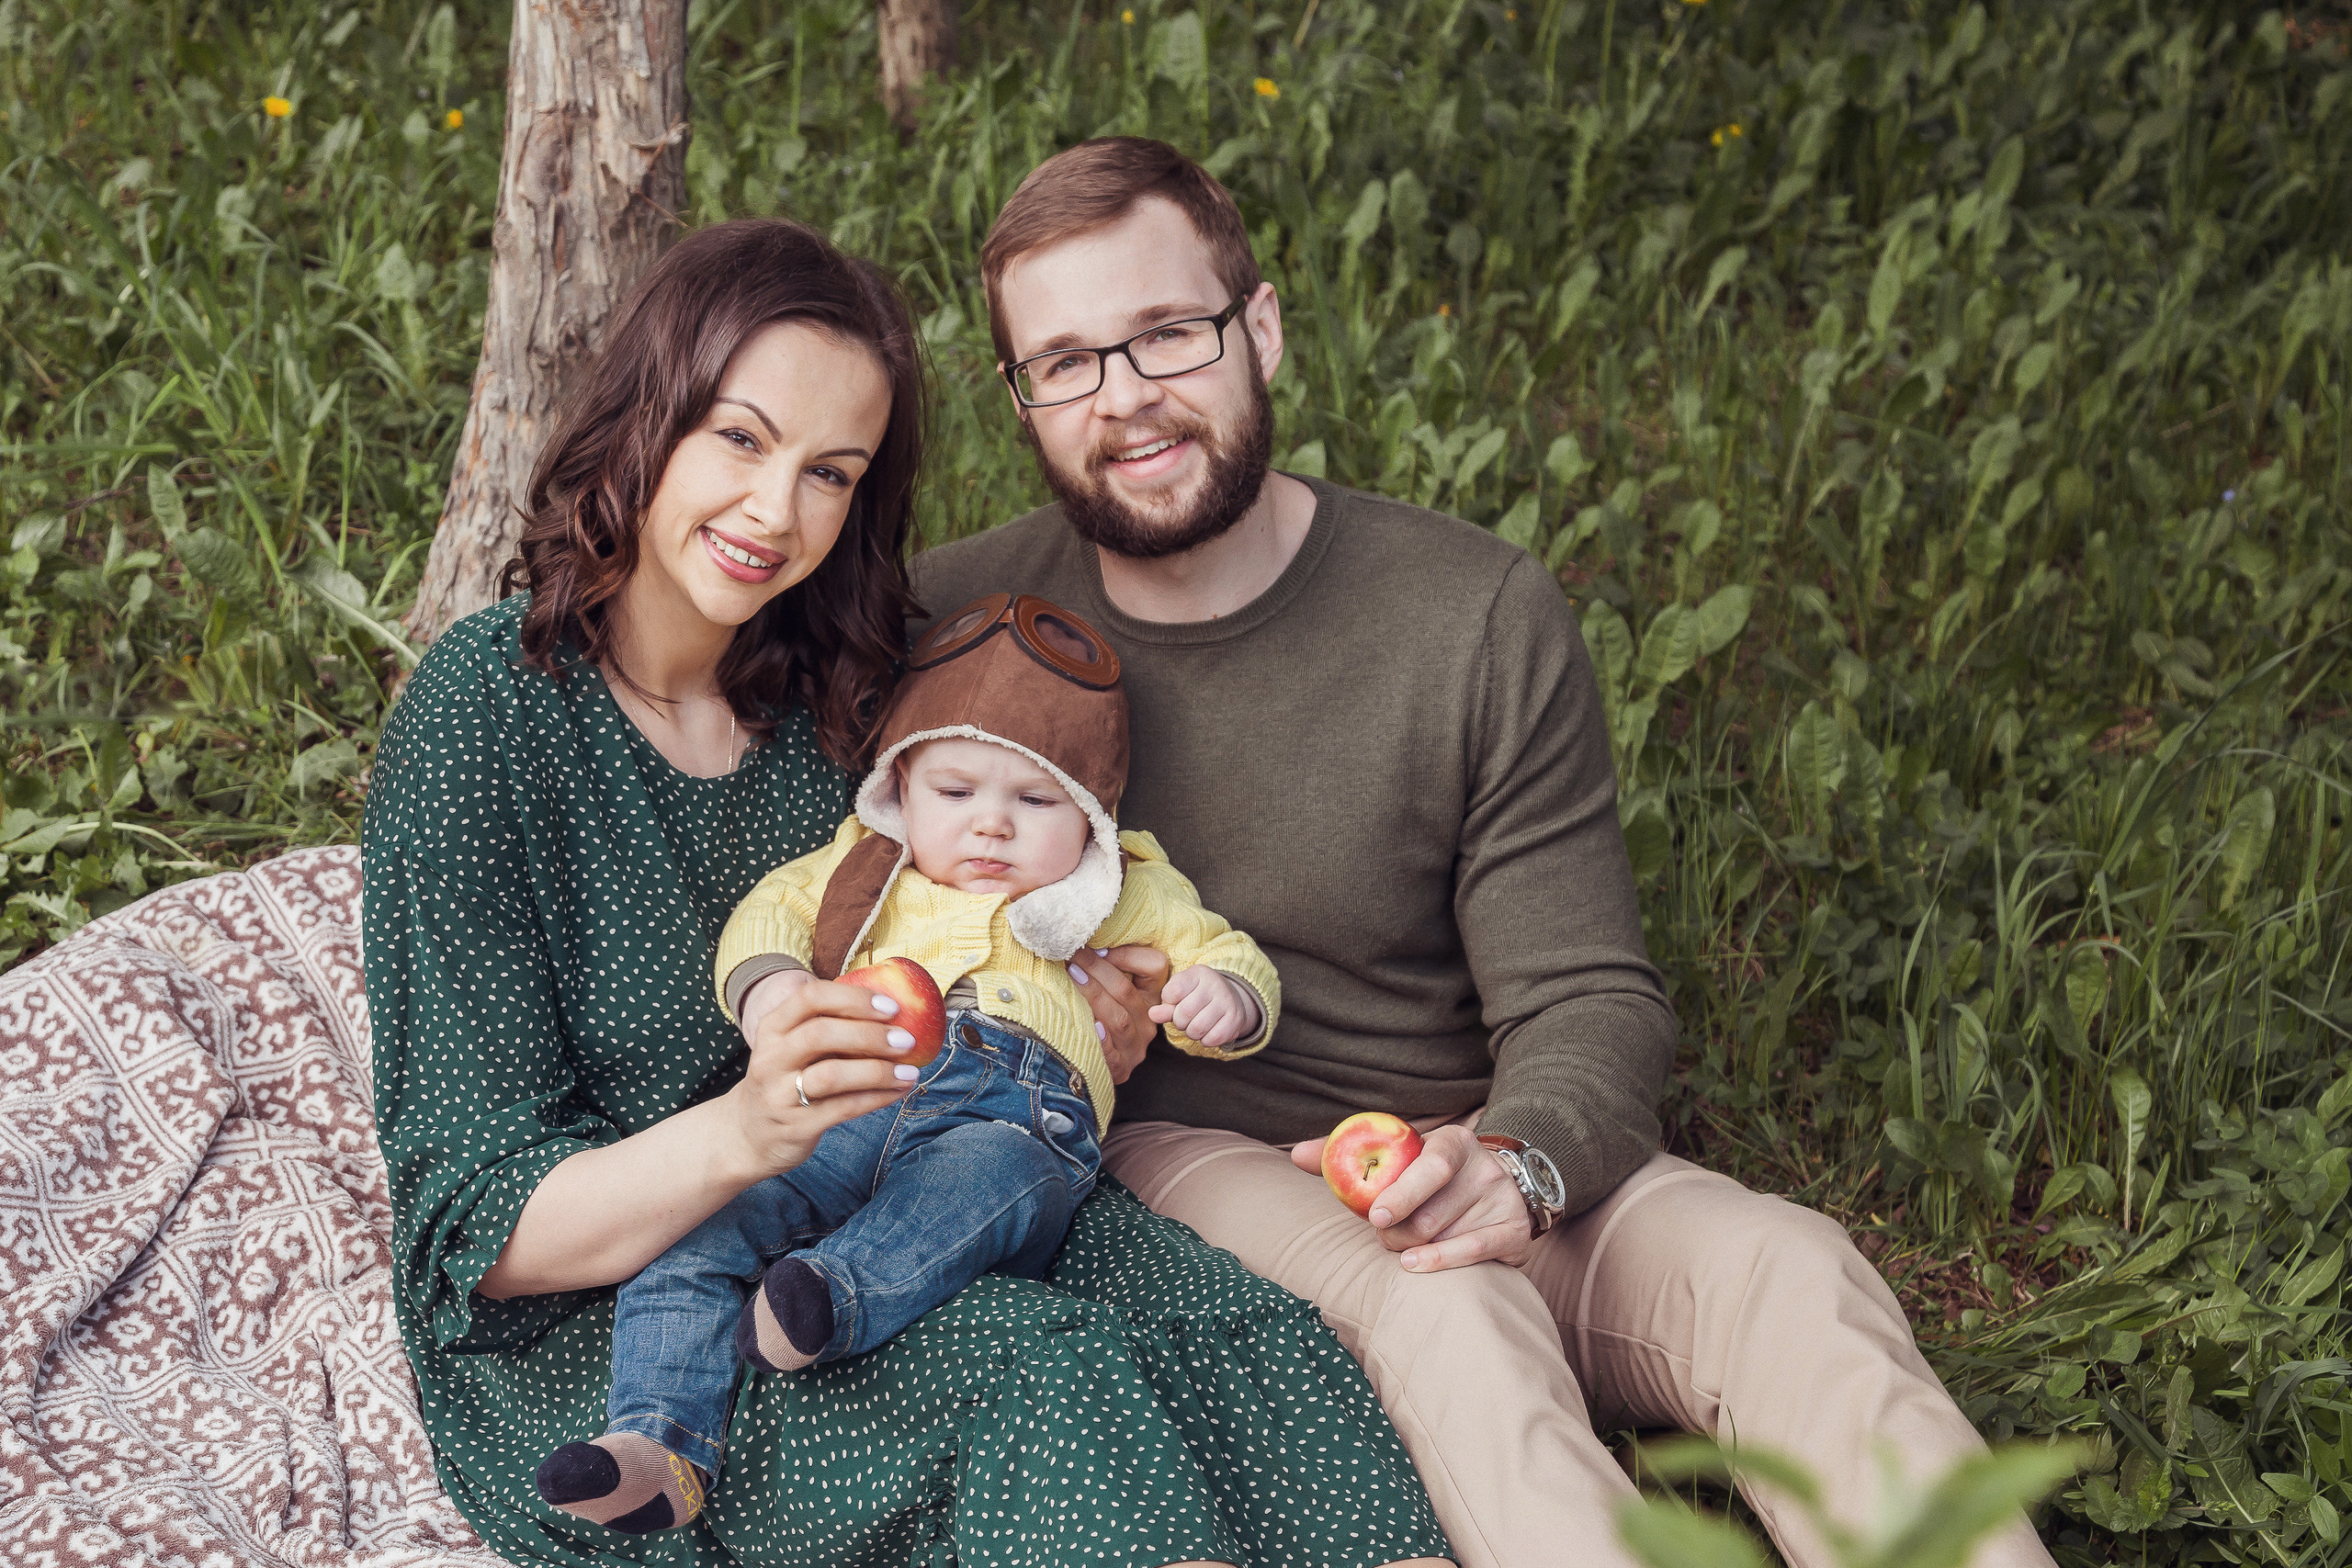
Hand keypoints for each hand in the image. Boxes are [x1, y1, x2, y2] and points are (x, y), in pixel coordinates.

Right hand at [726, 976, 924, 1178]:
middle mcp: (771, 1058)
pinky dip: (876, 1098)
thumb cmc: (786, 1080)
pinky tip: (898, 1091)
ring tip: (909, 1071)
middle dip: (870, 1034)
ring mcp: (780, 1094)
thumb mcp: (792, 1047)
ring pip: (831, 1075)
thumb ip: (828, 1026)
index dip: (854, 998)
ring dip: (877, 1070)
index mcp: (773, 1028)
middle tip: (906, 1040)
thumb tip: (892, 1010)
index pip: (810, 997)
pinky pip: (842, 1108)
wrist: (748, 1135)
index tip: (891, 1007)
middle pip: (820, 1033)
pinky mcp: (796, 1126)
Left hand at [1066, 945, 1168, 1083]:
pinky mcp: (1121, 1069)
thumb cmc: (1096, 1017)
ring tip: (1072, 976)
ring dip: (1094, 995)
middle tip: (1073, 955)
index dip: (1127, 955)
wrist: (1090, 1068)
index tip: (1097, 947)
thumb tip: (1083, 942)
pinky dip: (1101, 1039)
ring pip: (1119, 1019)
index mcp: (1152, 997)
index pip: (1155, 966)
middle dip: (1098, 969)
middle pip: (1127, 991)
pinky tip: (1089, 1024)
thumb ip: (1106, 968)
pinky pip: (1112, 1053)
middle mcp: (1149, 1021)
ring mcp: (1136, 1047)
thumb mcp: (1108, 991)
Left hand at [1151, 966, 1256, 1050]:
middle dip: (1179, 1022)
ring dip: (1191, 1033)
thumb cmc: (1198, 996)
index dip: (1169, 1003)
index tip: (1176, 1002)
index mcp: (1198, 973)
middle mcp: (1215, 984)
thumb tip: (1152, 1014)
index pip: (1173, 993)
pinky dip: (1205, 1040)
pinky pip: (1212, 1039)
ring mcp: (1228, 1001)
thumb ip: (1166, 1005)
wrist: (1230, 999)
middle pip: (1184, 1013)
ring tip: (1195, 1026)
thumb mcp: (1181, 994)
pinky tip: (1207, 1031)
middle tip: (1185, 1019)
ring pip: (1197, 1028)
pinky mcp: (1236, 1019)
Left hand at [1288, 1124, 1533, 1270]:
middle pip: (1430, 1214)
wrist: (1502, 1185)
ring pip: (1444, 1237)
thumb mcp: (1401, 1155)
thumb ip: (1349, 1154)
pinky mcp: (1515, 1232)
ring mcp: (1503, 1200)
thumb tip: (1296, 1155)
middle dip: (1396, 1232)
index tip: (1374, 1216)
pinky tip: (1415, 1264)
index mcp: (1455, 1141)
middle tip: (1382, 1234)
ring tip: (1403, 1244)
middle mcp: (1485, 1167)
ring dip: (1412, 1248)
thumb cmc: (1431, 1174)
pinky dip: (1439, 1262)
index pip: (1431, 1166)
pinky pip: (1472, 1254)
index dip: (1401, 1192)